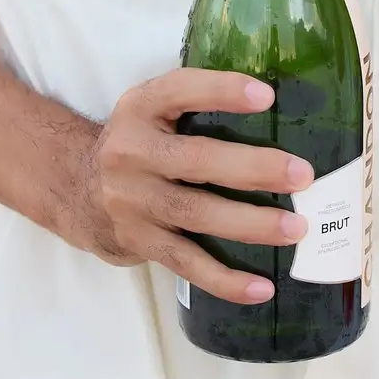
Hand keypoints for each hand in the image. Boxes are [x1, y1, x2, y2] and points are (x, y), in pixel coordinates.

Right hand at [62, 68, 316, 303]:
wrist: (76, 189)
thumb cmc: (141, 142)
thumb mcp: (153, 109)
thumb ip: (197, 104)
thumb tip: (282, 108)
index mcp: (141, 108)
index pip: (180, 91)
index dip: (222, 91)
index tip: (266, 95)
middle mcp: (131, 152)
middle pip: (197, 160)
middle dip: (253, 168)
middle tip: (302, 175)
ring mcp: (132, 201)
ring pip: (196, 214)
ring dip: (250, 224)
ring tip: (296, 228)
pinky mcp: (138, 241)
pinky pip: (186, 263)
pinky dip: (225, 279)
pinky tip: (261, 288)